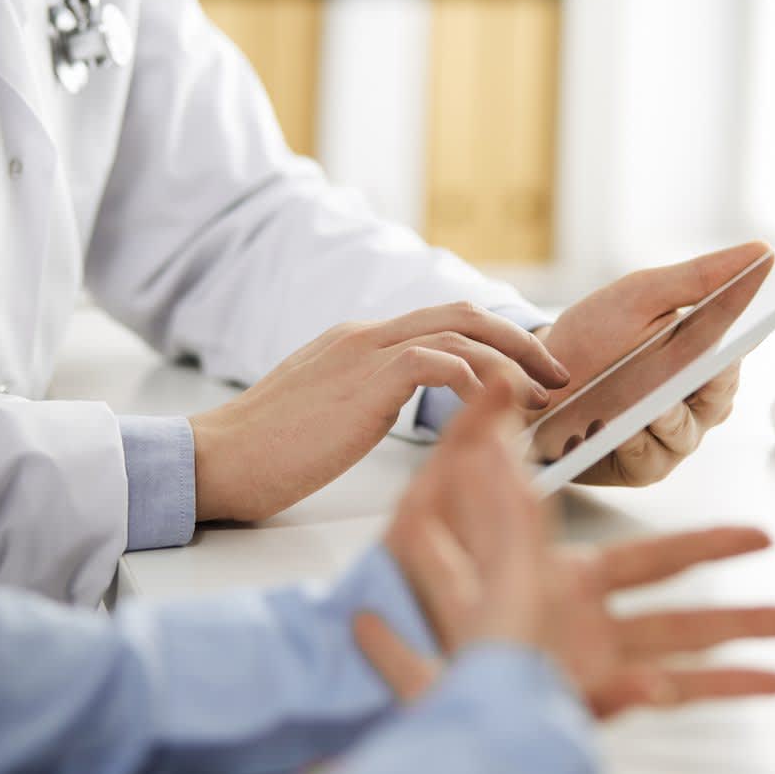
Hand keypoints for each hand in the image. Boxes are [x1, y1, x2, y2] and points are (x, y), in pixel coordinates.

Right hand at [190, 304, 570, 523]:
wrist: (219, 459)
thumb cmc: (268, 452)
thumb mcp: (329, 414)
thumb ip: (370, 398)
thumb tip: (410, 410)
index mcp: (359, 342)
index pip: (442, 323)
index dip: (493, 341)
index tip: (527, 370)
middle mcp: (367, 335)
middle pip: (464, 314)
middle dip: (519, 340)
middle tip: (555, 373)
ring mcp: (366, 351)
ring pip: (462, 330)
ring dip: (513, 360)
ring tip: (541, 396)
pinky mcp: (367, 379)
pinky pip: (441, 362)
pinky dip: (478, 380)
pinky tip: (494, 408)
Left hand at [361, 382, 774, 718]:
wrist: (384, 676)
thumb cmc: (402, 602)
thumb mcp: (431, 521)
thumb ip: (471, 464)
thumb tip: (500, 399)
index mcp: (559, 578)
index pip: (646, 556)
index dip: (706, 546)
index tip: (757, 538)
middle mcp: (582, 618)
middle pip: (678, 602)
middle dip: (740, 598)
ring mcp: (583, 661)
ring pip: (681, 650)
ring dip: (744, 641)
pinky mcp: (579, 700)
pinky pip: (656, 702)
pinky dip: (709, 693)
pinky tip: (764, 687)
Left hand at [532, 242, 772, 486]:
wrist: (533, 381)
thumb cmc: (593, 337)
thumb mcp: (639, 296)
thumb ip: (698, 278)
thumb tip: (761, 251)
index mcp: (704, 353)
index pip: (741, 342)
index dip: (758, 325)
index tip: (771, 309)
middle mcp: (695, 398)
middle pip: (721, 391)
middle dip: (714, 377)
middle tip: (712, 361)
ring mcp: (671, 435)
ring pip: (688, 428)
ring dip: (669, 415)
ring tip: (656, 405)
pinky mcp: (643, 465)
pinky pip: (650, 458)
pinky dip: (634, 442)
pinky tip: (618, 431)